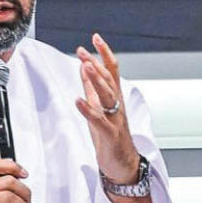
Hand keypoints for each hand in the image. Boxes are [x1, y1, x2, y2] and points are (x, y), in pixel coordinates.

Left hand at [75, 33, 139, 183]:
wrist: (123, 165)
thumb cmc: (111, 137)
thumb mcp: (99, 108)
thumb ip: (91, 88)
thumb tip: (83, 67)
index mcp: (115, 98)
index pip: (112, 71)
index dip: (105, 54)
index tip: (96, 37)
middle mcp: (117, 106)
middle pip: (109, 80)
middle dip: (96, 64)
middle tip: (83, 50)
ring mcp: (115, 120)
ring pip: (108, 96)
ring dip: (96, 80)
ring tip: (84, 66)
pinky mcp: (110, 135)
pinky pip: (99, 121)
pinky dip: (88, 110)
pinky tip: (78, 100)